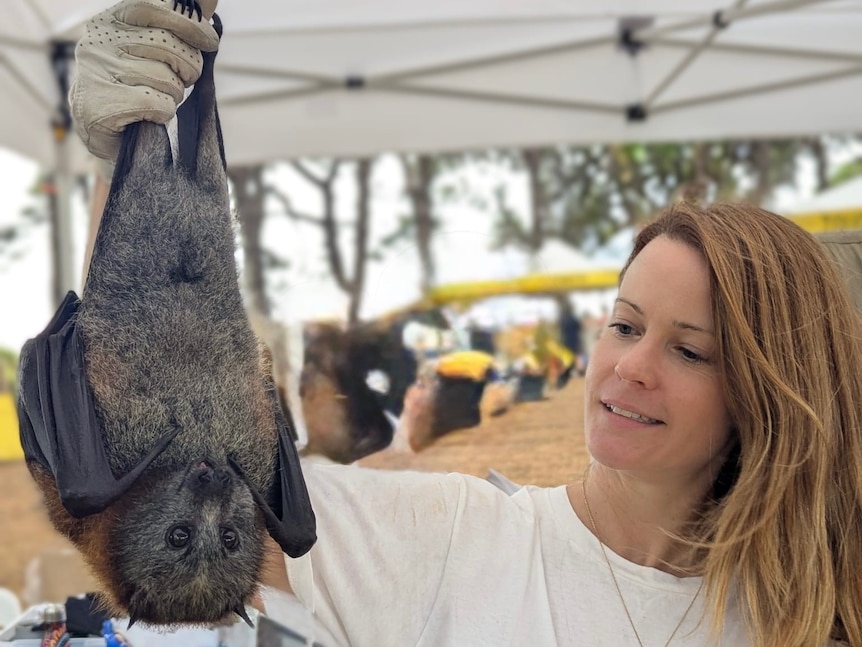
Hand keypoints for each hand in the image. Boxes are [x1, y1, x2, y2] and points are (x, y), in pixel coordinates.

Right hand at [69, 0, 219, 163]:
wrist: (103, 129)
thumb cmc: (136, 84)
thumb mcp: (155, 48)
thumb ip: (180, 24)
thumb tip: (209, 0)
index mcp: (113, 20)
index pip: (156, 7)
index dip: (190, 24)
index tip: (209, 41)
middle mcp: (100, 41)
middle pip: (169, 46)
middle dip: (188, 68)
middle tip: (181, 80)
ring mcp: (96, 72)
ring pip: (166, 78)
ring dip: (173, 94)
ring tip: (157, 97)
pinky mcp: (100, 105)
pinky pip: (157, 104)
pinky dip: (163, 112)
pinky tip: (149, 114)